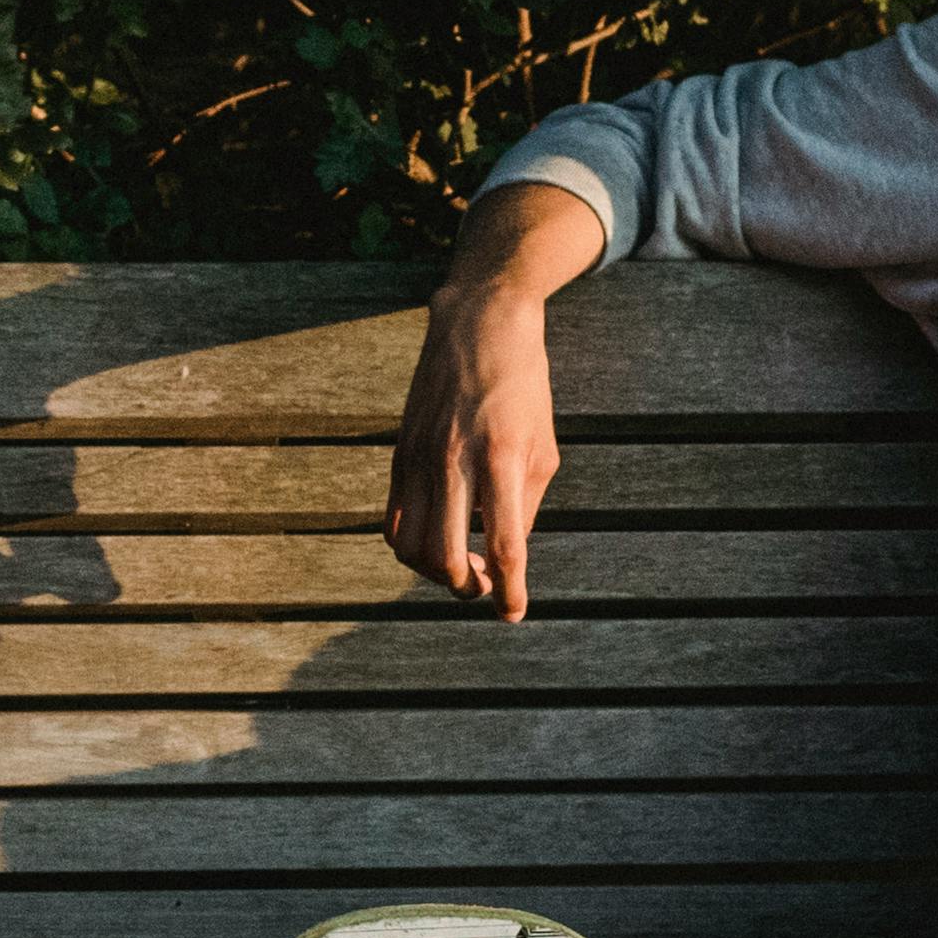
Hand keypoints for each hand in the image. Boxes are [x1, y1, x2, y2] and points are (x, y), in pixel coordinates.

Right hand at [384, 188, 602, 620]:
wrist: (479, 325)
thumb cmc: (524, 387)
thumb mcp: (543, 447)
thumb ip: (523, 504)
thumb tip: (504, 552)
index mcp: (502, 459)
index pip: (505, 545)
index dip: (510, 590)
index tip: (513, 613)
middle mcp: (455, 462)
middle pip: (448, 559)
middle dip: (468, 587)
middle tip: (485, 585)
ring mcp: (420, 458)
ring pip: (413, 547)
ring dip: (436, 571)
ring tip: (462, 564)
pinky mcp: (400, 453)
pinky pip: (394, 521)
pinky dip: (411, 546)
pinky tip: (435, 540)